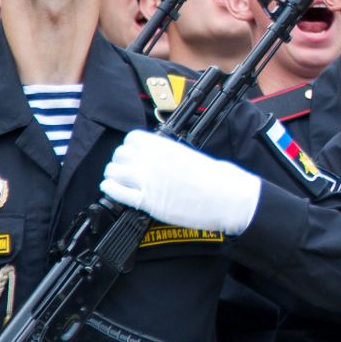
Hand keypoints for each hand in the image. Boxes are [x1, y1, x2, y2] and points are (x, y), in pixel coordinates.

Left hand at [100, 130, 259, 235]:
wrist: (229, 199)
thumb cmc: (221, 179)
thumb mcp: (194, 156)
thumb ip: (173, 155)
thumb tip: (164, 159)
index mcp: (166, 147)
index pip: (132, 138)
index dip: (131, 146)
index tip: (135, 153)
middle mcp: (153, 161)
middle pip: (120, 154)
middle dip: (121, 161)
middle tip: (127, 168)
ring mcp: (148, 181)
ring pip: (114, 172)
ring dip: (114, 175)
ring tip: (119, 179)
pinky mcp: (148, 202)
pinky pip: (117, 193)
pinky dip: (111, 190)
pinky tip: (111, 190)